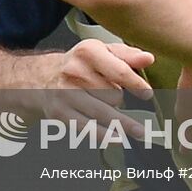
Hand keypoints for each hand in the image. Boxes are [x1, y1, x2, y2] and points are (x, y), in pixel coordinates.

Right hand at [40, 39, 154, 136]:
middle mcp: (74, 72)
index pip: (118, 71)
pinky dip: (103, 136)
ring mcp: (66, 94)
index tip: (147, 94)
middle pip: (111, 94)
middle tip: (119, 99)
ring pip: (101, 112)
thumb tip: (148, 59)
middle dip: (120, 100)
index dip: (136, 84)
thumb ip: (127, 55)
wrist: (43, 76)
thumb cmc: (80, 64)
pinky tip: (117, 139)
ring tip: (139, 131)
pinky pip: (86, 128)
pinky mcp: (60, 113)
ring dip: (122, 124)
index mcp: (88, 52)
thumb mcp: (102, 51)